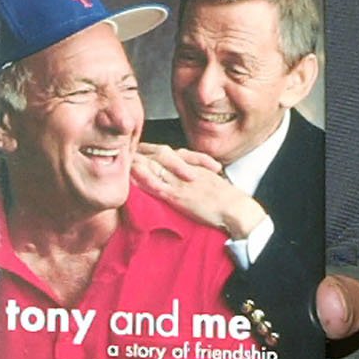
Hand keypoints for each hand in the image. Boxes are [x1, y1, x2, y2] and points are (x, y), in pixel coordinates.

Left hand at [127, 143, 267, 240]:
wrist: (236, 209)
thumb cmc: (226, 199)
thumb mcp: (210, 180)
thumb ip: (197, 175)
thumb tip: (188, 177)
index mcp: (193, 165)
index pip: (168, 151)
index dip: (151, 149)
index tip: (138, 150)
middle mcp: (185, 169)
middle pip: (159, 152)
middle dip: (141, 150)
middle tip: (124, 150)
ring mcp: (180, 181)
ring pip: (155, 165)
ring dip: (138, 161)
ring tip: (122, 159)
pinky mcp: (178, 196)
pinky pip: (157, 184)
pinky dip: (144, 179)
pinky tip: (131, 176)